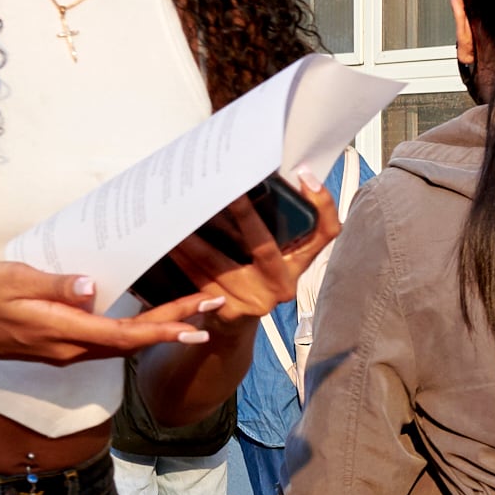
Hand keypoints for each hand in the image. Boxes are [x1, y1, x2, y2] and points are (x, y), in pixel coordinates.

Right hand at [0, 258, 222, 366]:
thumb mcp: (13, 281)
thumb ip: (55, 284)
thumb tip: (93, 287)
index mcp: (64, 333)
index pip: (126, 334)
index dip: (165, 328)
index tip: (199, 320)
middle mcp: (71, 349)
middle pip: (134, 341)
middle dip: (176, 325)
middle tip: (213, 309)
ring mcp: (65, 352)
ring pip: (123, 345)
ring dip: (159, 330)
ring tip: (192, 314)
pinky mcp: (59, 347)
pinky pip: (106, 343)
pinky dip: (134, 332)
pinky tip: (146, 319)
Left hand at [160, 175, 335, 323]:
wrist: (235, 321)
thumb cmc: (255, 275)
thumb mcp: (276, 253)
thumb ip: (280, 221)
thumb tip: (278, 174)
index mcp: (299, 263)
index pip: (325, 232)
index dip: (321, 205)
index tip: (304, 176)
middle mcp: (283, 284)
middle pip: (265, 245)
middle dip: (244, 214)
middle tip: (226, 188)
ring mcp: (257, 301)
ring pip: (221, 263)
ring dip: (196, 237)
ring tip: (180, 212)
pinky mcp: (230, 312)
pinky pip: (201, 280)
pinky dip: (183, 260)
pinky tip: (169, 243)